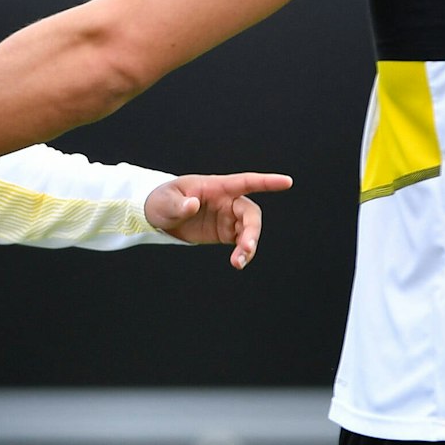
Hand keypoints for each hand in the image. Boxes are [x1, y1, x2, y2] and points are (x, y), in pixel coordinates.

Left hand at [143, 172, 293, 268]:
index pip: (245, 182)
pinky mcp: (225, 233)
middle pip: (250, 213)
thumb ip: (179, 204)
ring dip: (248, 245)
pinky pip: (241, 242)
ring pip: (249, 230)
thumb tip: (192, 205)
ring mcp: (228, 218)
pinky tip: (238, 262)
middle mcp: (227, 201)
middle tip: (246, 247)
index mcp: (216, 186)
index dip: (266, 182)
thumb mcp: (165, 201)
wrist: (157, 217)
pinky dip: (243, 253)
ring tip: (238, 262)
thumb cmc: (161, 200)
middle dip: (252, 230)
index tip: (287, 182)